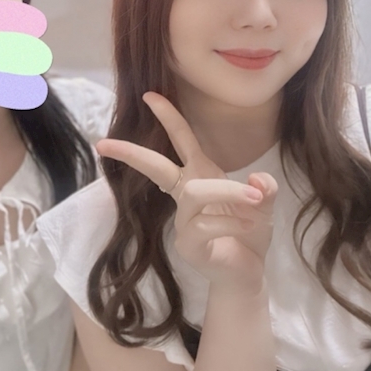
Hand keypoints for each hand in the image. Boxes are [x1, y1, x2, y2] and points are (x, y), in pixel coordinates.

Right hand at [96, 92, 276, 290]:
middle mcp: (187, 193)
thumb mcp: (265, 205)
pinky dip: (235, 221)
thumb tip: (258, 180)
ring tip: (255, 201)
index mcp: (201, 175)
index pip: (182, 141)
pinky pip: (206, 223)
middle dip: (131, 152)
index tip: (150, 95)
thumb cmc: (250, 234)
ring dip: (229, 192)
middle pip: (155, 167)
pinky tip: (249, 227)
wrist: (248, 274)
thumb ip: (267, 188)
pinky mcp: (187, 243)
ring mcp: (183, 220)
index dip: (169, 117)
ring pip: (195, 192)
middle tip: (103, 143)